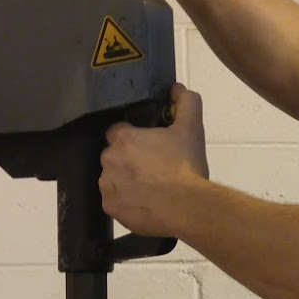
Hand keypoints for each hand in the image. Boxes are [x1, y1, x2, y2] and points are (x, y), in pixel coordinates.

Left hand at [99, 85, 209, 236]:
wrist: (186, 206)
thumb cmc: (186, 166)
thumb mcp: (192, 129)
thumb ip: (186, 102)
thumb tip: (177, 89)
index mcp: (123, 139)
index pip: (118, 131)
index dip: (134, 138)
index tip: (149, 146)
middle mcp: (108, 160)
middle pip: (115, 156)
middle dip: (129, 160)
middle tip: (154, 168)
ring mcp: (107, 186)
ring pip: (113, 179)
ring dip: (126, 181)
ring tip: (151, 189)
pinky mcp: (110, 208)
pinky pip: (115, 202)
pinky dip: (127, 202)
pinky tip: (145, 203)